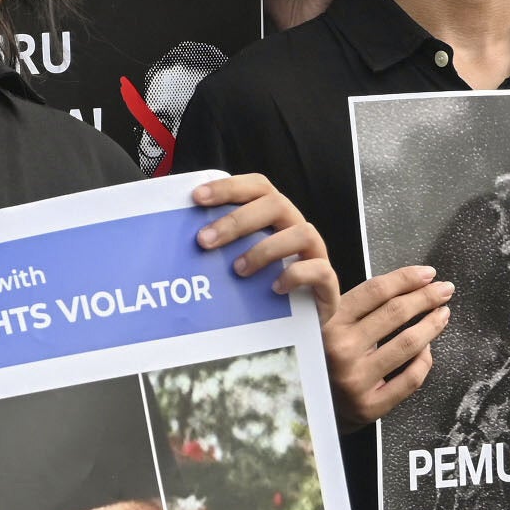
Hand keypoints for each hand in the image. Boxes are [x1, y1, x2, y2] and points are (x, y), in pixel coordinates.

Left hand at [192, 173, 333, 306]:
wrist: (296, 323)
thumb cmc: (262, 286)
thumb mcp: (238, 259)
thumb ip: (220, 245)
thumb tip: (181, 238)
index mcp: (275, 215)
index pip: (257, 187)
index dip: (229, 187)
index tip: (197, 198)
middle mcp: (296, 226)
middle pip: (276, 204)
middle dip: (237, 220)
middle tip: (204, 242)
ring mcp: (315, 252)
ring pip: (301, 233)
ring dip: (265, 249)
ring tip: (238, 270)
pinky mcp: (328, 281)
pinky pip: (318, 270)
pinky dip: (294, 275)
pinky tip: (273, 288)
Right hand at [321, 265, 452, 428]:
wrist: (308, 410)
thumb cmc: (323, 359)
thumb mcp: (324, 326)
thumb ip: (352, 305)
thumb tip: (405, 282)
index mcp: (327, 323)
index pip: (375, 291)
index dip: (406, 278)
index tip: (427, 274)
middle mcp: (339, 349)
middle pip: (395, 313)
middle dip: (426, 297)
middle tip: (444, 289)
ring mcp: (355, 379)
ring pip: (409, 343)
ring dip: (432, 324)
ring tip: (442, 314)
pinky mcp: (369, 405)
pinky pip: (411, 378)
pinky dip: (425, 360)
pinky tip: (427, 350)